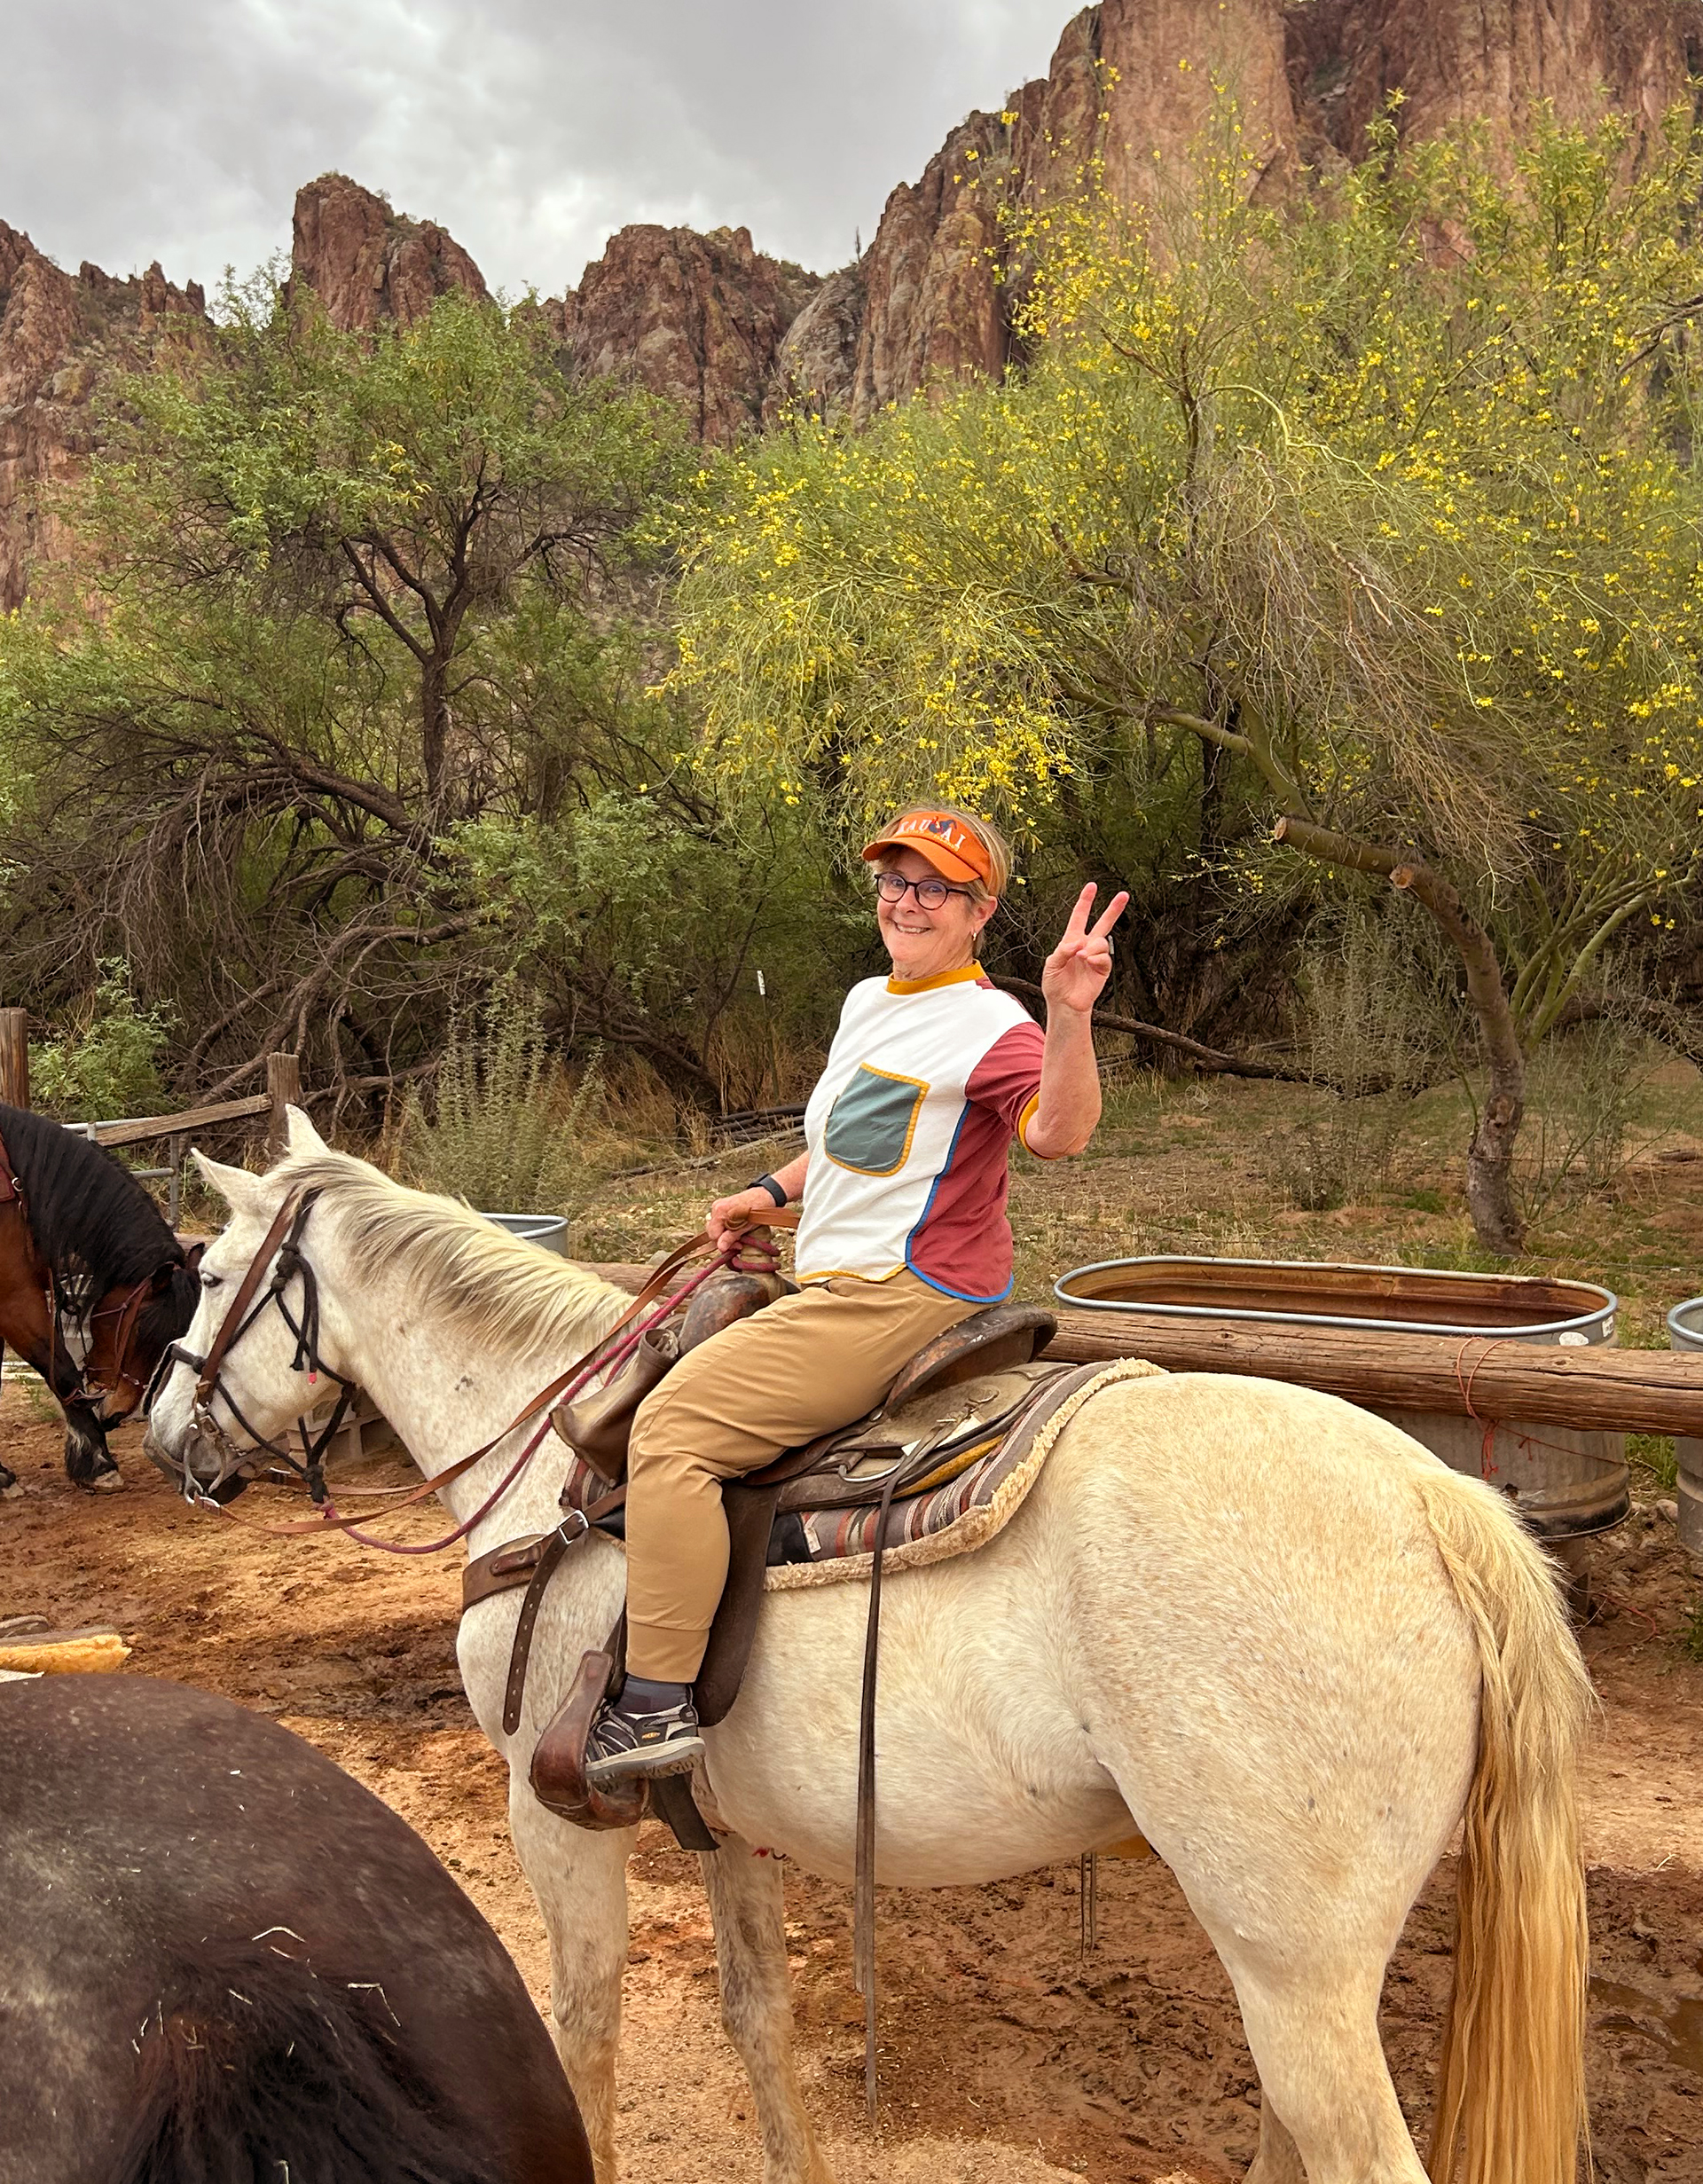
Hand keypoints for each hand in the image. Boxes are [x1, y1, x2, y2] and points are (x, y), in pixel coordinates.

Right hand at [707, 1188, 782, 1254]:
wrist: (763, 1196)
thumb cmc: (756, 1210)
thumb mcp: (744, 1227)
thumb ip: (730, 1237)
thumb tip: (720, 1248)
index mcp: (720, 1212)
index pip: (713, 1235)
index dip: (724, 1243)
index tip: (737, 1245)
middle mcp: (716, 1208)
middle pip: (713, 1231)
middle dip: (724, 1239)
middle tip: (738, 1241)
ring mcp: (717, 1206)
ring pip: (716, 1227)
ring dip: (725, 1233)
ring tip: (738, 1234)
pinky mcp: (721, 1205)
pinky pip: (719, 1220)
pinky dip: (726, 1226)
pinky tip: (735, 1227)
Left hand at [1041, 884, 1129, 1016]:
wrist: (1064, 1004)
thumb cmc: (1055, 985)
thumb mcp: (1051, 964)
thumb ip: (1063, 950)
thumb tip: (1077, 944)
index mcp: (1071, 940)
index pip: (1079, 917)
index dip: (1085, 901)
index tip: (1092, 886)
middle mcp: (1086, 946)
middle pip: (1102, 923)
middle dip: (1113, 909)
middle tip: (1123, 895)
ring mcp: (1095, 957)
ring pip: (1101, 942)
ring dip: (1091, 947)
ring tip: (1081, 957)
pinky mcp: (1102, 969)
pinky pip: (1105, 957)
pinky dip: (1096, 958)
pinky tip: (1088, 962)